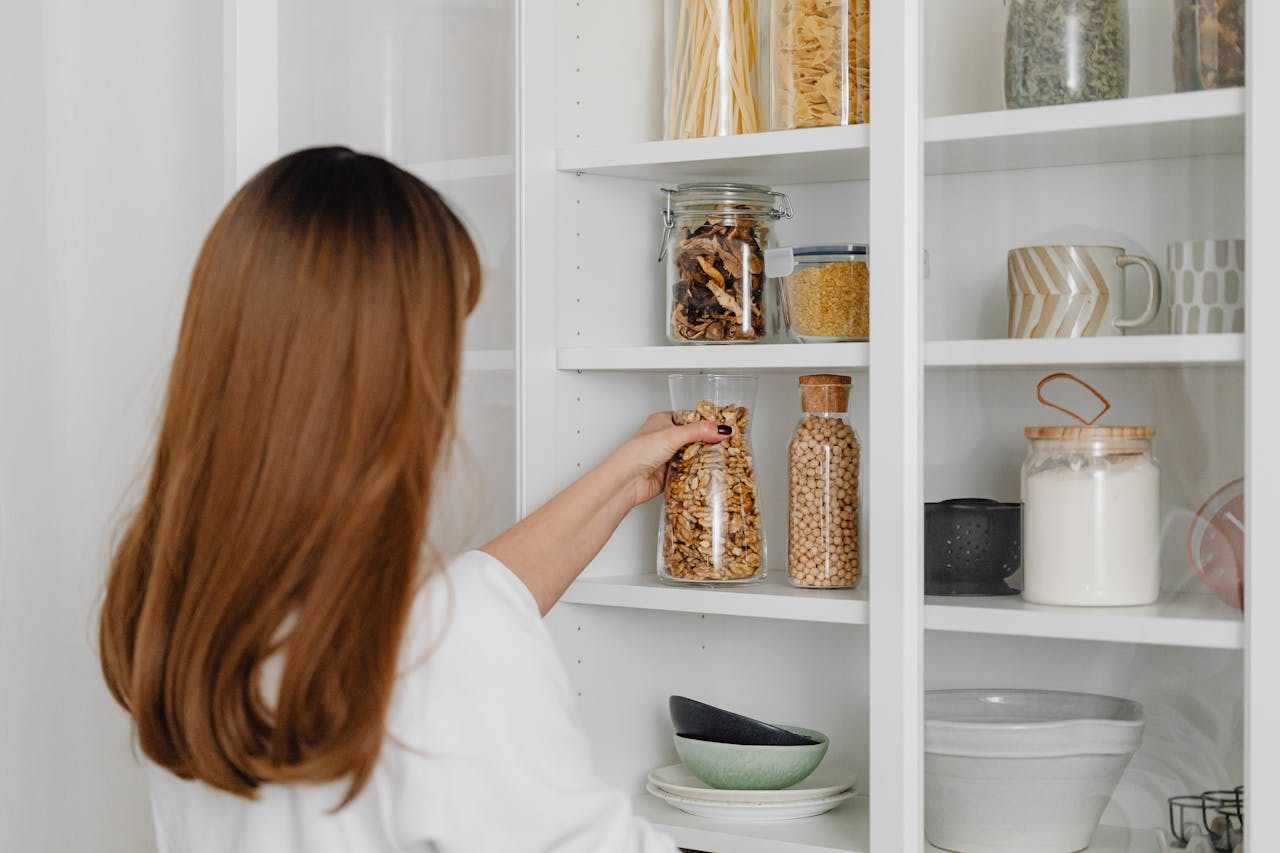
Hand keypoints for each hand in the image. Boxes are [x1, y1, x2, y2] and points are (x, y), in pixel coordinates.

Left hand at [612, 411, 730, 507]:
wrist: (626, 481)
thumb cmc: (637, 453)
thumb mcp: (672, 435)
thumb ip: (699, 431)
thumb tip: (721, 429)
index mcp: (663, 421)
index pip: (691, 418)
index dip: (707, 422)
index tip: (724, 426)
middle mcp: (665, 437)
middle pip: (694, 437)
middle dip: (708, 442)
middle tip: (727, 443)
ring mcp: (668, 456)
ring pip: (693, 455)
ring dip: (704, 458)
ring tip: (723, 457)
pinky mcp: (671, 473)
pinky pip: (690, 471)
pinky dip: (698, 472)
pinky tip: (709, 472)